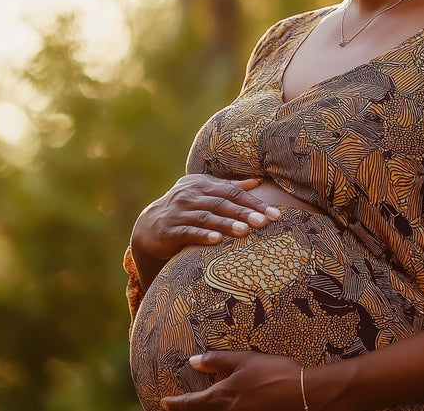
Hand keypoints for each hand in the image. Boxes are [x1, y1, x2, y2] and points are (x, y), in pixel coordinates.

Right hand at [131, 175, 281, 262]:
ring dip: (226, 224)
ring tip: (245, 232)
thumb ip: (229, 188)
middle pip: (222, 203)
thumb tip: (257, 181)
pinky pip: (187, 232)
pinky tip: (216, 241)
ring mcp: (178, 212)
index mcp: (202, 184)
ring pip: (206, 217)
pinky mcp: (168, 229)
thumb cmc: (185, 209)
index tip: (274, 214)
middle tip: (264, 222)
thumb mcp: (204, 194)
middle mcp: (190, 195)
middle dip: (244, 213)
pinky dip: (202, 235)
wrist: (149, 226)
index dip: (254, 202)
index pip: (232, 192)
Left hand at [160, 351, 304, 409]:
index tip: (164, 403)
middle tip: (177, 407)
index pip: (191, 404)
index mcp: (221, 399)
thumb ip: (216, 361)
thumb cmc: (274, 374)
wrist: (304, 394)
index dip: (176, 404)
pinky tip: (225, 406)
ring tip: (199, 406)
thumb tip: (193, 361)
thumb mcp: (243, 360)